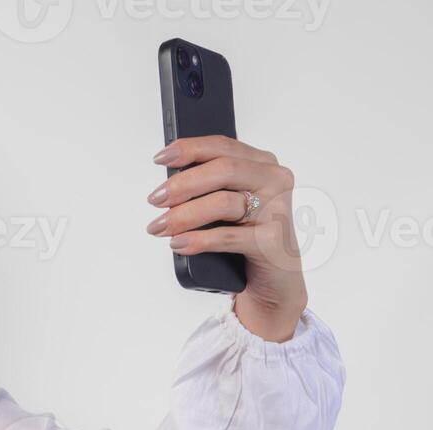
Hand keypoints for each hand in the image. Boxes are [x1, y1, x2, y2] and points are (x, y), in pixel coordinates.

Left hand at [147, 135, 308, 341]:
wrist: (275, 280)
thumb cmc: (247, 238)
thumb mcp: (228, 206)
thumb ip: (209, 188)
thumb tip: (168, 185)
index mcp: (263, 165)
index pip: (223, 146)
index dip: (190, 149)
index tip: (161, 158)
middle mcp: (274, 181)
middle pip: (223, 170)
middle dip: (182, 184)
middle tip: (155, 199)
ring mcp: (277, 210)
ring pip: (223, 203)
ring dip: (183, 215)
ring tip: (159, 227)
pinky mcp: (272, 241)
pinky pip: (228, 237)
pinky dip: (198, 240)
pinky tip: (179, 244)